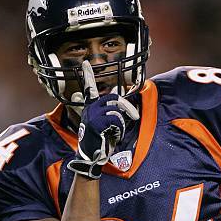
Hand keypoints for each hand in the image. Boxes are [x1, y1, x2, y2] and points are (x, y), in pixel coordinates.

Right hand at [67, 61, 138, 178]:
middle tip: (134, 116)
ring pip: (116, 112)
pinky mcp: (96, 124)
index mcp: (90, 108)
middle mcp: (90, 109)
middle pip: (114, 98)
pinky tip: (112, 138)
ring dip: (121, 125)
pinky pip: (116, 121)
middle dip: (127, 107)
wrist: (91, 157)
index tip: (86, 63)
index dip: (88, 75)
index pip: (89, 88)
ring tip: (115, 134)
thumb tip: (117, 94)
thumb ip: (110, 110)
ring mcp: (92, 116)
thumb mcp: (104, 124)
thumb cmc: (100, 141)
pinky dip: (118, 130)